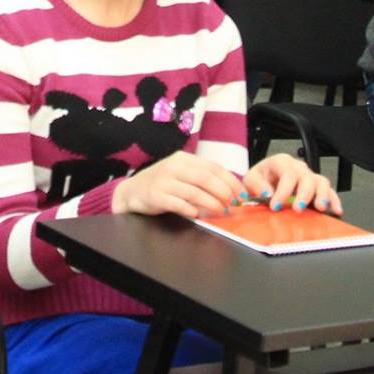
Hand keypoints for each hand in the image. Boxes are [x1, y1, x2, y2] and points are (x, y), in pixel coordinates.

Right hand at [112, 151, 241, 218]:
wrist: (131, 192)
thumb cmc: (162, 184)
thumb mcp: (182, 175)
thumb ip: (202, 179)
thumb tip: (231, 191)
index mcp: (184, 158)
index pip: (213, 167)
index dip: (231, 181)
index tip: (242, 194)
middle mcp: (174, 166)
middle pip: (205, 178)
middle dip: (224, 192)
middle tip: (233, 204)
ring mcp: (163, 181)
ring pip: (194, 191)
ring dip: (211, 203)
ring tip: (221, 211)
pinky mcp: (155, 196)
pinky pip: (177, 203)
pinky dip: (190, 209)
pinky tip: (197, 215)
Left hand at [241, 154, 341, 214]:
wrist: (264, 181)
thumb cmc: (259, 179)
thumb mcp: (251, 179)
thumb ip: (257, 185)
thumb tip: (268, 193)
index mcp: (281, 162)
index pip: (287, 173)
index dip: (283, 191)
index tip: (276, 206)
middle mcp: (297, 167)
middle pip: (306, 177)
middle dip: (304, 194)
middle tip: (298, 209)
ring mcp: (308, 176)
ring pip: (321, 181)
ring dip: (322, 195)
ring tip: (320, 208)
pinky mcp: (316, 187)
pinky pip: (329, 191)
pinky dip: (333, 200)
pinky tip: (335, 210)